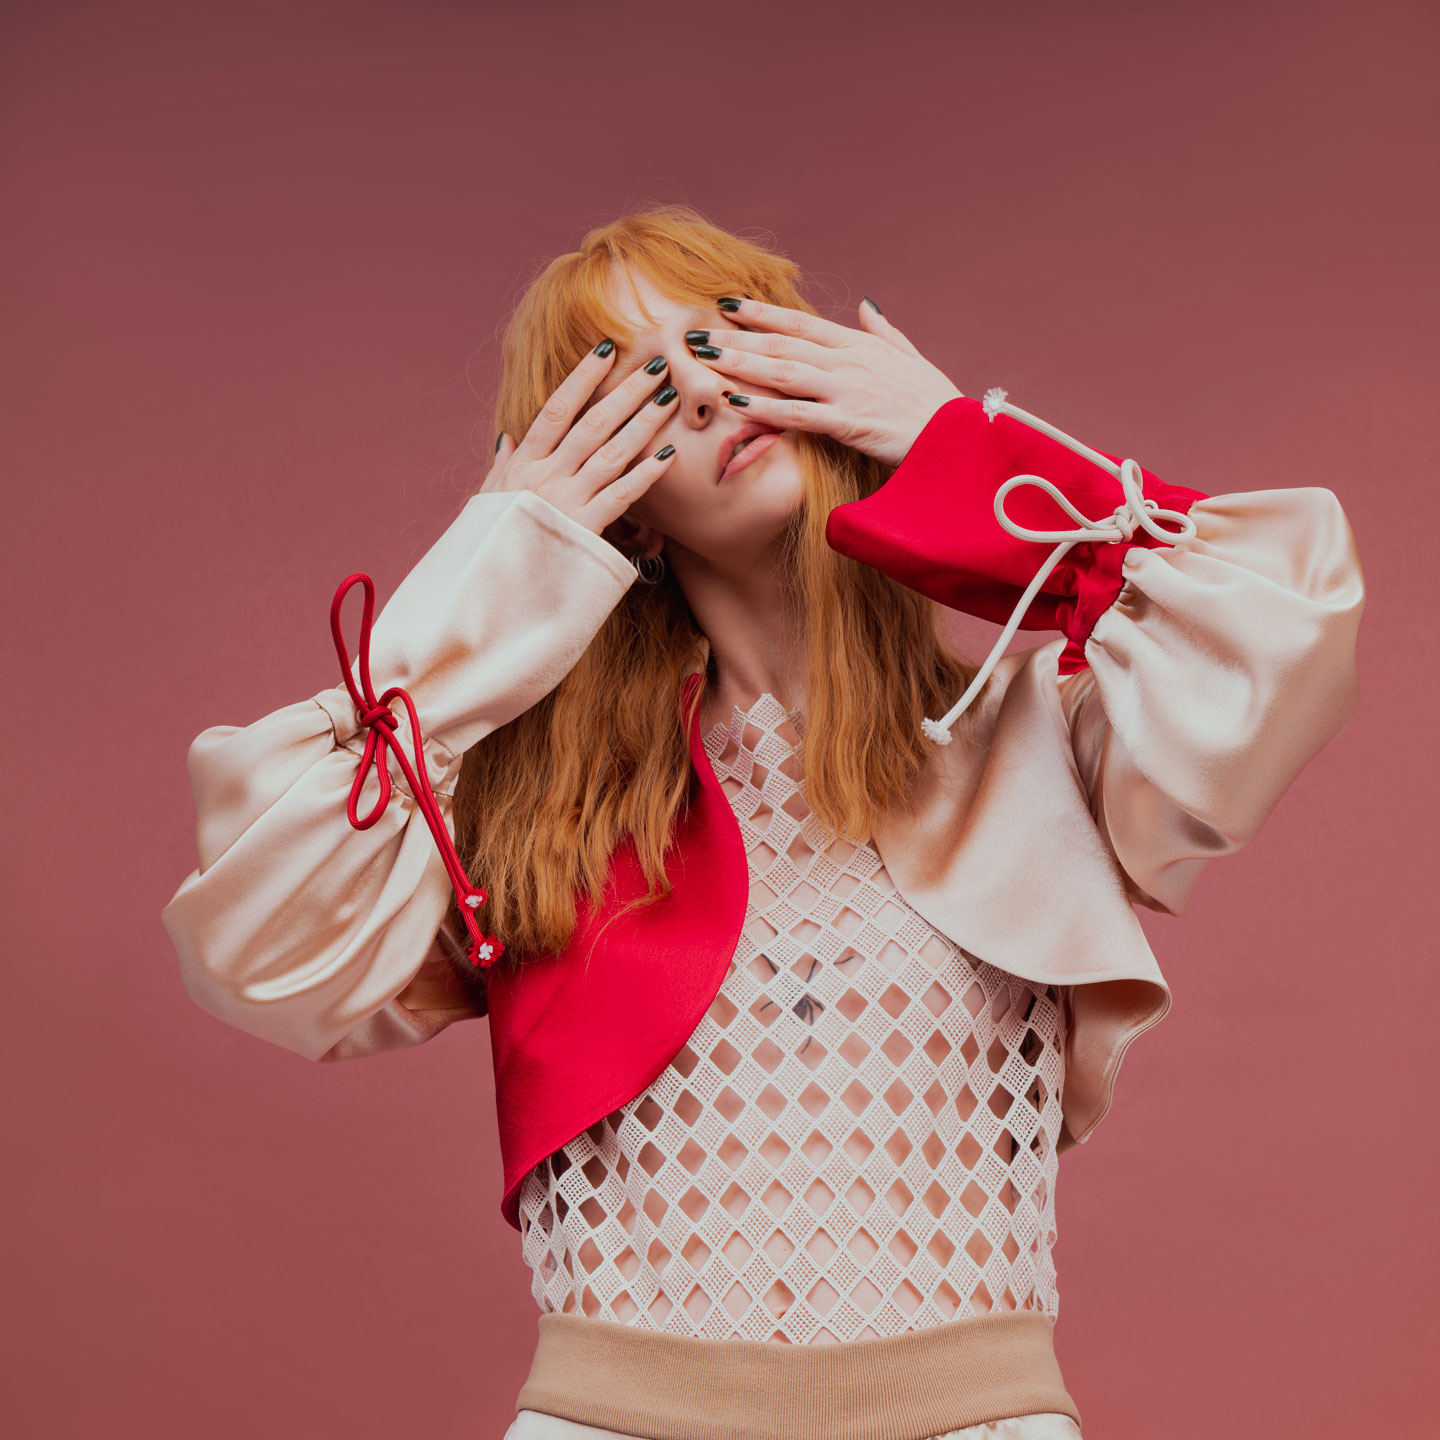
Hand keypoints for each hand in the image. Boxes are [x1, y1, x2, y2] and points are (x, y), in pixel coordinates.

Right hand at [482, 342, 678, 537]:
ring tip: (669, 398)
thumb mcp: (489, 501)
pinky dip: (645, 476)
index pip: (557, 409)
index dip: (583, 377)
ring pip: (612, 453)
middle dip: (627, 391)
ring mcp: (566, 502)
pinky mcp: (584, 530)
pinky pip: (621, 497)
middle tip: (657, 365)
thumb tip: (508, 438)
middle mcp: (545, 476)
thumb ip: (502, 468)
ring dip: (643, 423)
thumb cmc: (491, 544)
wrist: (488, 590)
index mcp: (523, 464)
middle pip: (592, 424)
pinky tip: (668, 456)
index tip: (606, 350)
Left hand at [688, 295, 964, 467]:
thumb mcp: (911, 358)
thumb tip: (867, 306)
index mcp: (860, 345)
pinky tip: (736, 404)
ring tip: (706, 360)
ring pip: (784, 372)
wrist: (958, 438)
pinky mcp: (850, 423)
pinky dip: (765, 408)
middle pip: (783, 343)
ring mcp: (848, 391)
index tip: (728, 305)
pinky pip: (799, 414)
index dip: (762, 313)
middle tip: (696, 333)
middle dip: (737, 338)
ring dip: (742, 364)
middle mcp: (849, 362)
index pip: (801, 323)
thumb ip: (885, 332)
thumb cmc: (936, 403)